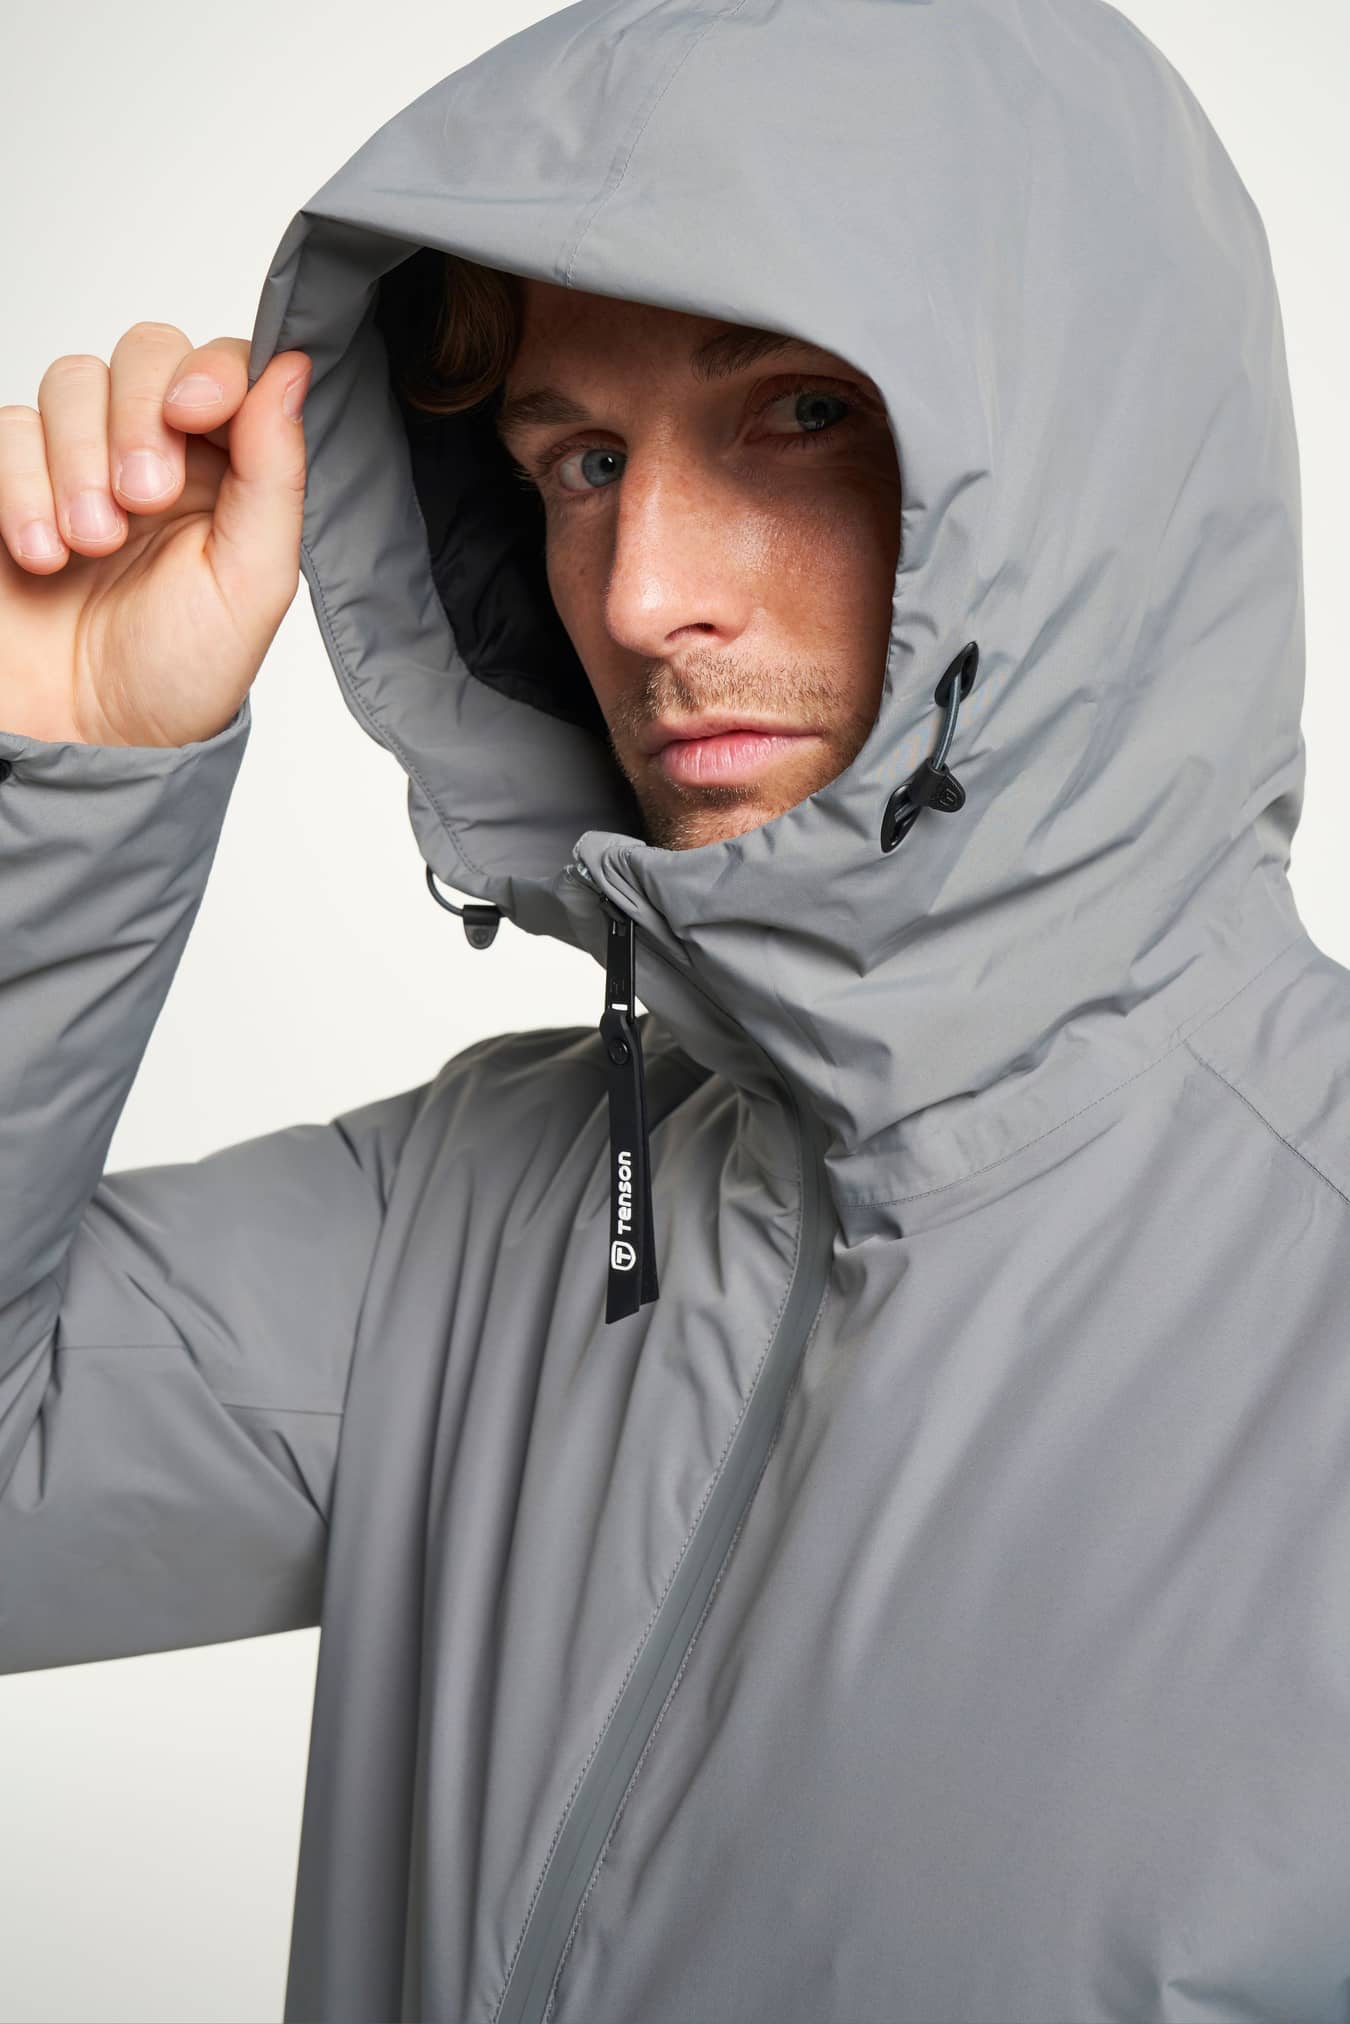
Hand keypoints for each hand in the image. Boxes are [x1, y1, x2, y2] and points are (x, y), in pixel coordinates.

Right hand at [0, 322, 310, 746]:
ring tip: (90, 544)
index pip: (222, 365)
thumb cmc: (176, 675)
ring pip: (71, 382)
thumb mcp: (252, 582)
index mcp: (229, 471)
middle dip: (140, 415)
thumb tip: (290, 366)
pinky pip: (7, 429)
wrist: (83, 738)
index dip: (207, 370)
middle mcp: (156, 452)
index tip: (196, 411)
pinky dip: (21, 485)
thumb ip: (276, 471)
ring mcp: (78, 460)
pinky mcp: (11, 481)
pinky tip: (42, 554)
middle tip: (142, 498)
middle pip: (145, 352)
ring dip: (79, 459)